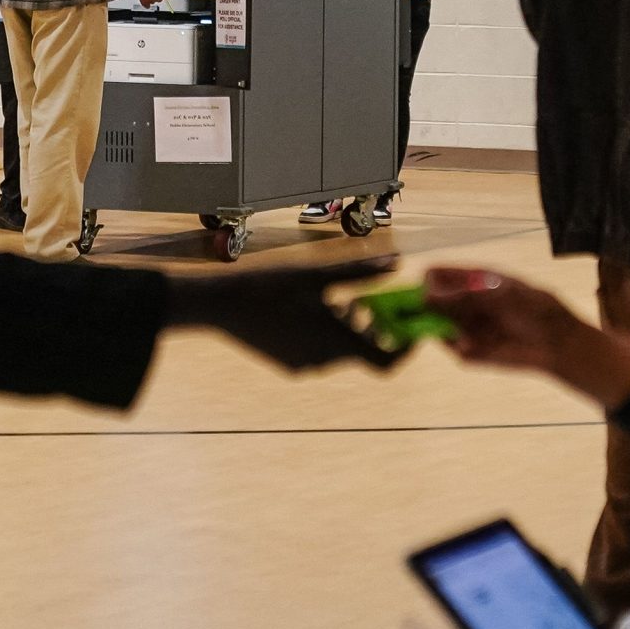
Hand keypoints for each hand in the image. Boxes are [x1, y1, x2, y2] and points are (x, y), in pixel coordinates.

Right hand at [164, 258, 406, 371]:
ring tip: (333, 298)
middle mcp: (323, 361)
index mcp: (335, 341)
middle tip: (362, 299)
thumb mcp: (318, 275)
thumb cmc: (270, 285)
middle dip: (369, 326)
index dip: (402, 349)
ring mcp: (304, 365)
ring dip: (345, 327)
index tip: (408, 329)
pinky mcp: (288, 363)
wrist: (221, 305)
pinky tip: (308, 308)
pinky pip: (318, 352)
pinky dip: (324, 333)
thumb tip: (396, 264)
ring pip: (339, 350)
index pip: (384, 361)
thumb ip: (360, 273)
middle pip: (362, 351)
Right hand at [424, 268, 629, 408]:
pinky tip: (467, 345)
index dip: (428, 280)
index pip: (441, 274)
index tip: (419, 288)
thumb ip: (464, 295)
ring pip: (439, 325)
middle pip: (434, 301)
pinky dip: (455, 346)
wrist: (560, 344)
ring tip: (444, 329)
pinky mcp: (472, 352)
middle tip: (414, 312)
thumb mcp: (501, 295)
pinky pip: (453, 347)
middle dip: (422, 306)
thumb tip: (427, 296)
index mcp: (476, 280)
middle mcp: (468, 302)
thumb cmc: (536, 310)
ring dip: (436, 327)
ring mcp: (468, 327)